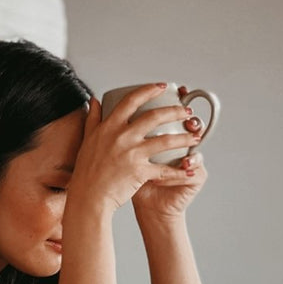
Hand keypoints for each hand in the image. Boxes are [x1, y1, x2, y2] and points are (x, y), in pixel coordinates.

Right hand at [68, 84, 202, 212]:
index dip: (149, 90)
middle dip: (175, 111)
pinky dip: (180, 171)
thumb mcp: (87, 140)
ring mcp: (132, 154)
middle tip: (187, 111)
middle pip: (154, 116)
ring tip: (196, 137)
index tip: (163, 86)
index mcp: (109, 126)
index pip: (132, 100)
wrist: (89, 197)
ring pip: (165, 141)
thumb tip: (94, 100)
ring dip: (184, 138)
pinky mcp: (140, 171)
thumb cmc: (87, 172)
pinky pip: (165, 170)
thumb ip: (93, 118)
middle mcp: (122, 136)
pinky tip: (190, 168)